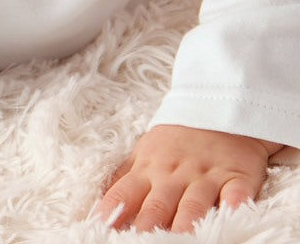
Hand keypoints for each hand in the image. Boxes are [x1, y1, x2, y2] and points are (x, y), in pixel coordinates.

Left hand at [94, 125, 283, 232]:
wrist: (217, 110)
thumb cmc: (174, 140)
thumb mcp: (143, 152)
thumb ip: (126, 179)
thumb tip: (102, 206)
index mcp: (147, 169)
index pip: (124, 193)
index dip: (113, 210)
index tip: (103, 226)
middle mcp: (174, 174)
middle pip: (158, 204)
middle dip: (147, 224)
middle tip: (140, 241)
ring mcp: (206, 175)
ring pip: (193, 203)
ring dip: (185, 222)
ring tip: (180, 240)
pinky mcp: (237, 176)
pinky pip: (236, 193)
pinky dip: (233, 206)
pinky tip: (229, 217)